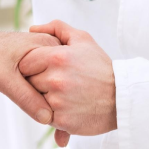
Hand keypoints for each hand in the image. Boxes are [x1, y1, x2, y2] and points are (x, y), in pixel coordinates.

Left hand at [0, 30, 60, 124]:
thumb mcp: (4, 79)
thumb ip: (26, 97)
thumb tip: (47, 118)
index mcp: (47, 45)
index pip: (67, 72)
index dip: (62, 93)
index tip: (54, 109)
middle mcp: (49, 50)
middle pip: (63, 81)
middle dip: (58, 100)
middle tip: (50, 118)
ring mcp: (44, 59)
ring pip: (56, 86)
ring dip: (52, 102)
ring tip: (45, 115)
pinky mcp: (37, 69)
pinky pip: (47, 87)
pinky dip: (45, 100)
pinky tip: (42, 114)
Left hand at [18, 20, 116, 147]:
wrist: (123, 97)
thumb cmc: (100, 67)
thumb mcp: (82, 39)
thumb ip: (56, 28)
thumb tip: (32, 29)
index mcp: (56, 57)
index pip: (25, 63)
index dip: (32, 66)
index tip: (42, 69)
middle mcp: (55, 79)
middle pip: (28, 81)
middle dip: (37, 81)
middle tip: (54, 82)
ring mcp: (59, 101)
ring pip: (34, 99)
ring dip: (43, 98)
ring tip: (61, 94)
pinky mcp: (63, 120)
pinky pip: (44, 116)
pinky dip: (51, 113)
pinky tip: (66, 107)